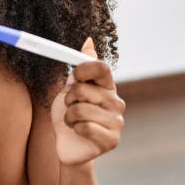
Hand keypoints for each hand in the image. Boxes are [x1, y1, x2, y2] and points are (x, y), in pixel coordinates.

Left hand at [51, 37, 125, 165]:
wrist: (68, 143)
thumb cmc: (69, 113)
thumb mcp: (70, 87)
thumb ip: (81, 67)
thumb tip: (89, 40)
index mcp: (107, 86)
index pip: (101, 67)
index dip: (81, 69)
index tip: (72, 78)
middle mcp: (116, 102)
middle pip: (83, 89)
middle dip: (68, 98)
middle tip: (70, 106)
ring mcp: (117, 121)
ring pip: (79, 109)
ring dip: (68, 116)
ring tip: (73, 121)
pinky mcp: (112, 140)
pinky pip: (84, 126)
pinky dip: (74, 128)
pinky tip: (78, 132)